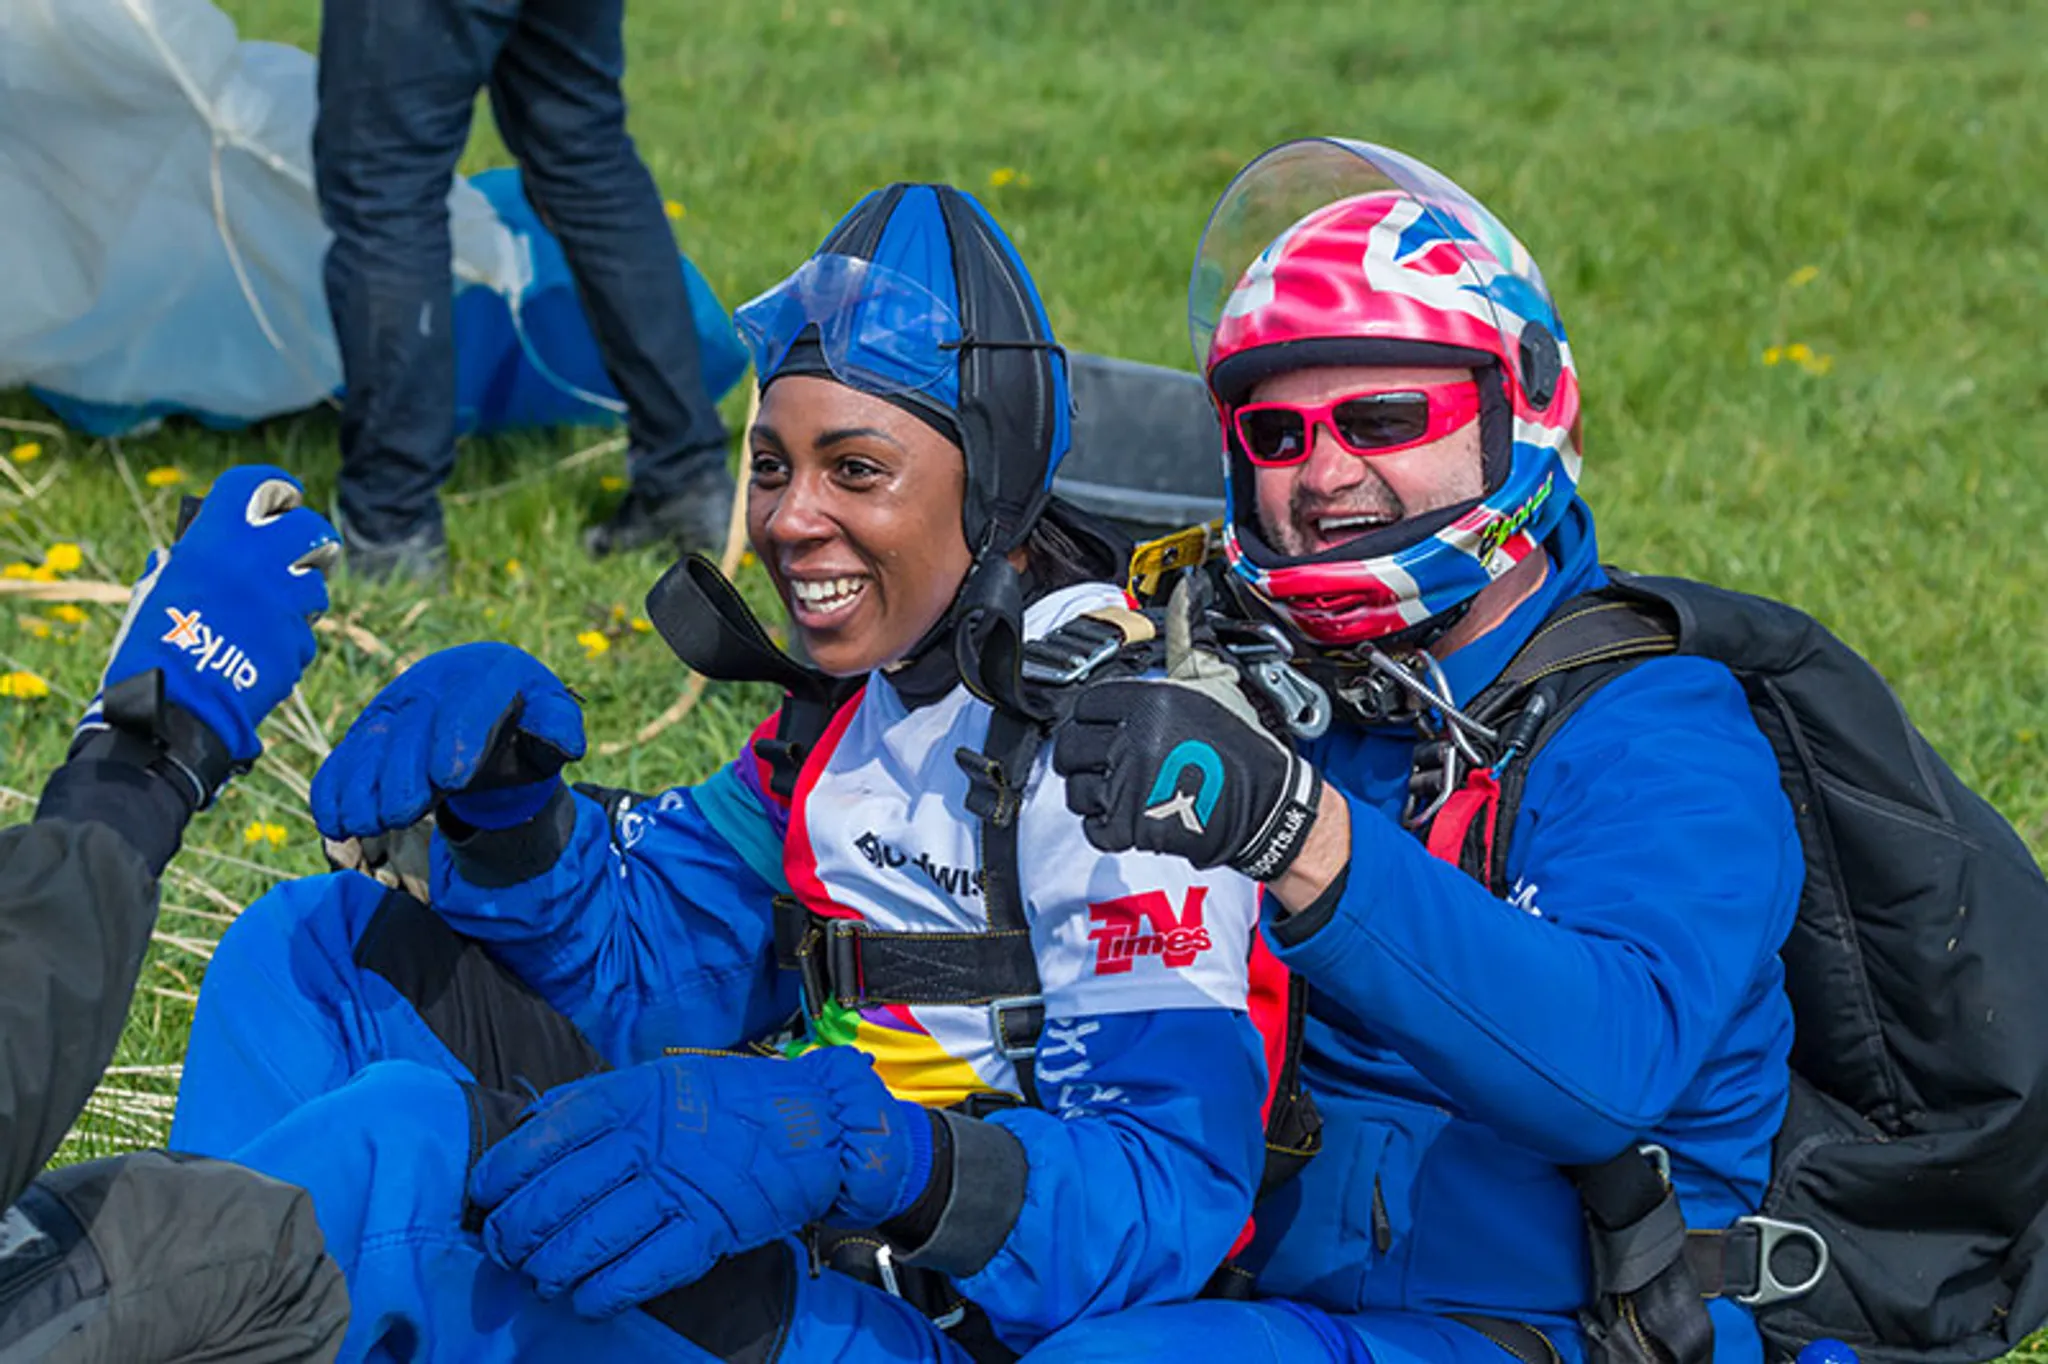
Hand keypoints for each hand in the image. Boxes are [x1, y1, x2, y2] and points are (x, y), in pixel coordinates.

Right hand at [84, 465, 337, 765]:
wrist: (173, 706)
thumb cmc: (153, 647)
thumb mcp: (159, 590)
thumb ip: (185, 564)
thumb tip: (187, 552)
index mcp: (214, 539)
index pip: (259, 484)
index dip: (276, 487)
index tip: (284, 495)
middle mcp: (255, 560)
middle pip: (309, 527)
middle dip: (310, 538)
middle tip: (305, 551)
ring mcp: (283, 600)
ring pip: (317, 583)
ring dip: (304, 594)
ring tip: (276, 612)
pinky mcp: (298, 638)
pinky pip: (306, 630)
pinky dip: (292, 638)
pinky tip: (266, 651)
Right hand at [310, 642, 582, 840]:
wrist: (485, 707)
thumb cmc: (525, 719)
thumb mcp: (551, 720)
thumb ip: (559, 729)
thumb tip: (563, 743)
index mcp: (489, 672)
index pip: (467, 705)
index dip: (456, 739)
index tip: (450, 779)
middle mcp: (435, 683)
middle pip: (411, 728)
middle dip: (402, 773)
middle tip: (402, 813)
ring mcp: (397, 705)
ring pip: (371, 744)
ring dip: (362, 786)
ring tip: (365, 822)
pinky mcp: (369, 730)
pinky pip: (346, 757)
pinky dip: (335, 787)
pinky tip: (333, 820)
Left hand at [468, 1048, 929, 1316]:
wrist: (818, 1122)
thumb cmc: (729, 1104)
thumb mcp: (659, 1082)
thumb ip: (595, 1103)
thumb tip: (526, 1126)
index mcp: (628, 1099)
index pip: (542, 1140)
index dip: (501, 1175)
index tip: (486, 1196)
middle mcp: (646, 1142)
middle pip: (555, 1198)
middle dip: (517, 1234)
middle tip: (506, 1251)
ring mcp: (677, 1189)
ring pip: (588, 1241)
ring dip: (552, 1269)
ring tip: (542, 1278)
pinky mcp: (707, 1231)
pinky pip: (638, 1273)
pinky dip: (601, 1294)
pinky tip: (585, 1301)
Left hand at [1051, 581, 1322, 880]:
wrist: (1267, 803)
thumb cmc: (1239, 743)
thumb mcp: (1213, 679)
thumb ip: (1185, 635)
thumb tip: (1185, 589)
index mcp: (1148, 700)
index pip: (1086, 707)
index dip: (1095, 720)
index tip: (1108, 729)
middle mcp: (1134, 739)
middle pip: (1071, 749)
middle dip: (1086, 759)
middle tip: (1109, 764)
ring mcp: (1131, 785)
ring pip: (1079, 791)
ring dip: (1096, 795)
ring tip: (1125, 792)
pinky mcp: (1134, 825)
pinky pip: (1095, 828)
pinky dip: (1108, 829)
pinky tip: (1131, 816)